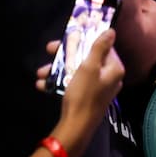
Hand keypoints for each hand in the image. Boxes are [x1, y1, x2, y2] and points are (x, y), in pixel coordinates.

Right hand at [38, 32, 123, 156]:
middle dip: (65, 55)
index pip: (103, 47)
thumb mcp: (89, 67)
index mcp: (115, 68)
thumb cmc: (84, 94)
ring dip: (56, 70)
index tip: (67, 38)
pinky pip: (73, 83)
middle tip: (49, 51)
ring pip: (76, 70)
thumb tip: (111, 31)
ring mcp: (98, 87)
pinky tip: (43, 84)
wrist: (76, 125)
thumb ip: (99, 48)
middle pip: (87, 58)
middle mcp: (109, 77)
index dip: (84, 41)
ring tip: (41, 73)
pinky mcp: (87, 96)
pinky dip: (59, 82)